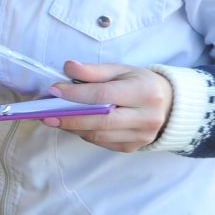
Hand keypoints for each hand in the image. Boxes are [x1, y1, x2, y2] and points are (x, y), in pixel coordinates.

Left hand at [42, 60, 172, 152]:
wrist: (168, 104)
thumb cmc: (140, 83)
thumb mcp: (121, 70)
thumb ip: (94, 70)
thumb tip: (68, 67)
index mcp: (145, 92)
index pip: (104, 95)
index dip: (77, 94)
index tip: (55, 90)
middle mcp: (147, 117)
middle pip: (101, 121)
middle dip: (70, 118)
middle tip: (46, 114)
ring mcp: (141, 136)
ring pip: (99, 135)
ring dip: (73, 127)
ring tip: (55, 118)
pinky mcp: (132, 147)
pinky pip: (102, 143)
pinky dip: (85, 134)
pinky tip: (74, 125)